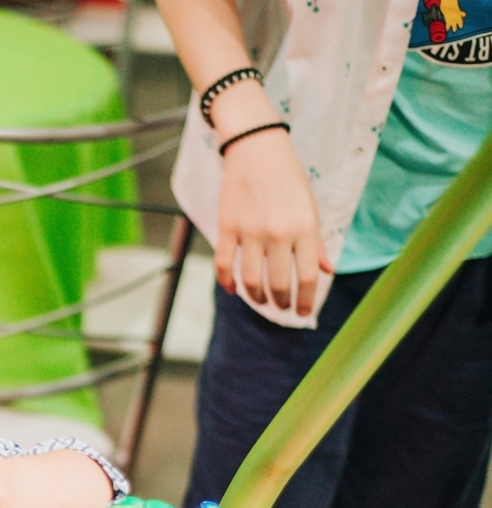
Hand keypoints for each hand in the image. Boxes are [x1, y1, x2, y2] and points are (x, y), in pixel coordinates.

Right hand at [215, 128, 333, 314]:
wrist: (257, 149)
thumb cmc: (288, 179)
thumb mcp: (310, 208)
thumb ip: (317, 243)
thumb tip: (327, 271)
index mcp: (304, 228)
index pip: (307, 277)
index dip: (305, 301)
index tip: (302, 314)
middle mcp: (278, 233)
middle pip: (279, 283)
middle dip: (281, 303)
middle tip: (281, 307)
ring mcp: (250, 231)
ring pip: (251, 279)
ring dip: (257, 297)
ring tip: (262, 300)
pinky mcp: (227, 227)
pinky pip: (224, 264)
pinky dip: (228, 282)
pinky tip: (234, 290)